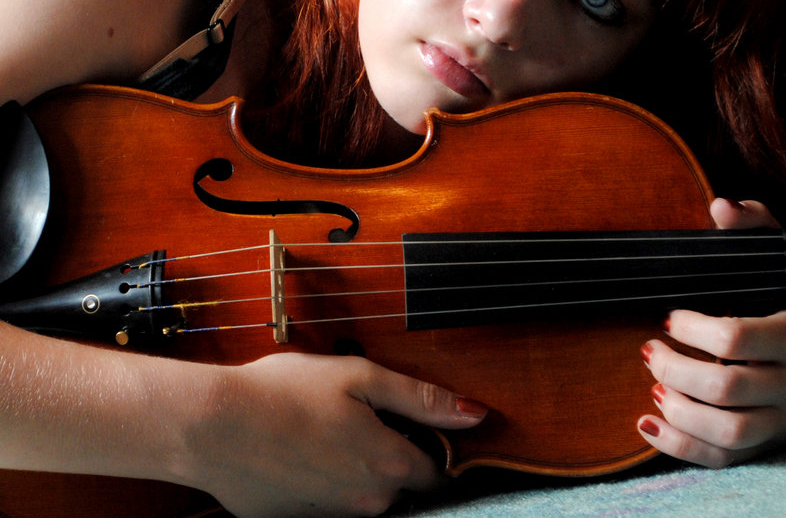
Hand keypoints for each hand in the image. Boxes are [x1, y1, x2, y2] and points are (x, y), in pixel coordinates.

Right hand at [184, 353, 486, 516]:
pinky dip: (321, 478)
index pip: (434, 470)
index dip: (427, 443)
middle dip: (386, 450)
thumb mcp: (361, 377)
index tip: (407, 423)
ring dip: (352, 463)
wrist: (214, 425)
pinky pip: (326, 501)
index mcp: (389, 464)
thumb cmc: (284, 392)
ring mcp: (331, 517)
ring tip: (319, 428)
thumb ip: (421, 398)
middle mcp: (367, 501)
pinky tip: (298, 449)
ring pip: (361, 492)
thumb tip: (475, 414)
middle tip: (351, 414)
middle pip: (397, 481)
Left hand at [637, 198, 785, 466]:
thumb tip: (720, 204)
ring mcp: (782, 417)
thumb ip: (753, 226)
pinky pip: (725, 460)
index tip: (668, 316)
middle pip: (727, 388)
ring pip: (731, 434)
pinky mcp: (768, 440)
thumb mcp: (778, 257)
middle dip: (675, 368)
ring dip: (680, 412)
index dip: (693, 328)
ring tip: (653, 384)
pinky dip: (681, 448)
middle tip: (647, 349)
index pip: (737, 337)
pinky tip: (646, 422)